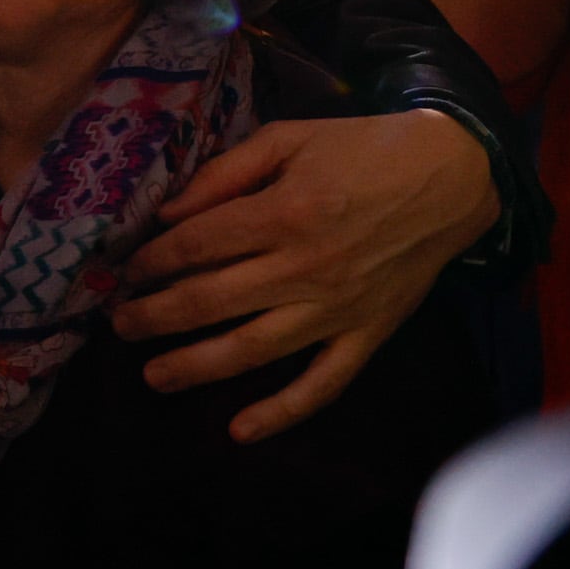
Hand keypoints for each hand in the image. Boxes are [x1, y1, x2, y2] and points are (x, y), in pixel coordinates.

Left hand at [112, 110, 497, 442]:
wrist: (450, 178)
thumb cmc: (361, 150)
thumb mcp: (288, 137)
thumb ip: (224, 173)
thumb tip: (168, 215)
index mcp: (284, 212)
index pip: (197, 246)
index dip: (152, 262)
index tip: (127, 271)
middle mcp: (305, 268)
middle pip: (211, 301)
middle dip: (155, 317)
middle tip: (119, 326)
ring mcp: (337, 309)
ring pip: (253, 349)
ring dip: (195, 366)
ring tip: (152, 376)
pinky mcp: (367, 336)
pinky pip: (322, 385)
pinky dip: (282, 413)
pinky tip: (239, 430)